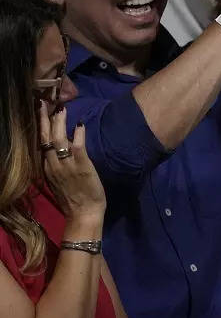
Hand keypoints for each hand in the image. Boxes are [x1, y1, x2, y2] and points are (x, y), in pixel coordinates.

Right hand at [39, 103, 105, 224]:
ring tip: (60, 109)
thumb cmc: (74, 198)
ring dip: (59, 123)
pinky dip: (77, 135)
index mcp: (46, 168)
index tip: (40, 112)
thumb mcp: (58, 180)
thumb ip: (57, 164)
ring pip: (58, 140)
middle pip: (45, 138)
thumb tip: (61, 147)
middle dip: (43, 120)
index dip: (40, 127)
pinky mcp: (81, 167)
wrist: (83, 214)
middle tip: (43, 103)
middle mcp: (52, 165)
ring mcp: (66, 166)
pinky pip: (77, 147)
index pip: (40, 143)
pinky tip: (79, 124)